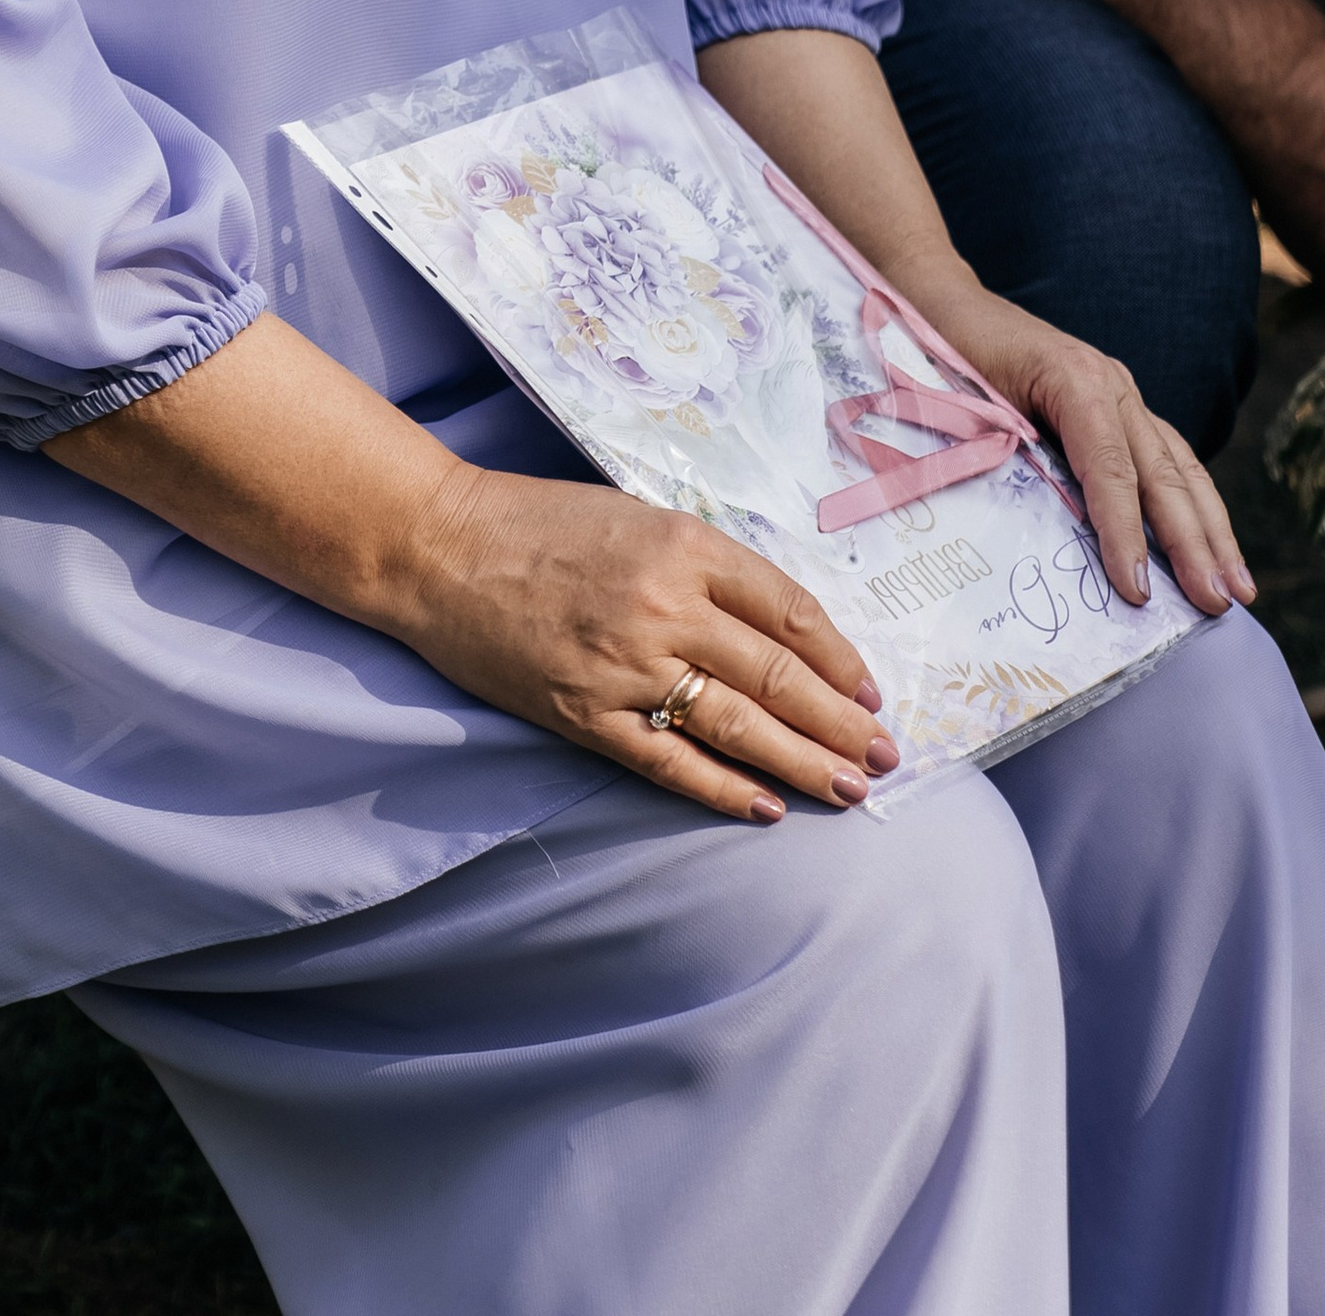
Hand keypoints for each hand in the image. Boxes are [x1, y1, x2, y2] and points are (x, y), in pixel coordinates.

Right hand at [387, 466, 898, 824]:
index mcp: (683, 546)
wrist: (439, 547)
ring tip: (851, 788)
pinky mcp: (584, 714)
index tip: (868, 690)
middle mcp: (663, 606)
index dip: (838, 658)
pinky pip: (670, 762)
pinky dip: (724, 789)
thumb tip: (778, 629)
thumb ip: (704, 567)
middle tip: (885, 756)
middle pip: (777, 676)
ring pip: (737, 726)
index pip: (789, 610)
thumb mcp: (637, 517)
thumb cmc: (539, 521)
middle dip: (840, 722)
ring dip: (804, 763)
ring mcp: (623, 667)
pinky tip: (767, 808)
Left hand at [934, 295, 1252, 617]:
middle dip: (1195, 545)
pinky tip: (1215, 542)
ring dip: (1214, 530)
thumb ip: (1010, 459)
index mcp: (1074, 381)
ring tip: (1241, 587)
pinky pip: (1169, 455)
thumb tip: (1042, 540)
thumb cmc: (947, 357)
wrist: (948, 305)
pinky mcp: (1121, 404)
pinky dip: (1195, 502)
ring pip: (1181, 465)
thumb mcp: (969, 406)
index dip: (1125, 533)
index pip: (1111, 469)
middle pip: (1162, 473)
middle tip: (1218, 604)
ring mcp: (1122, 391)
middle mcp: (1112, 384)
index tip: (1138, 591)